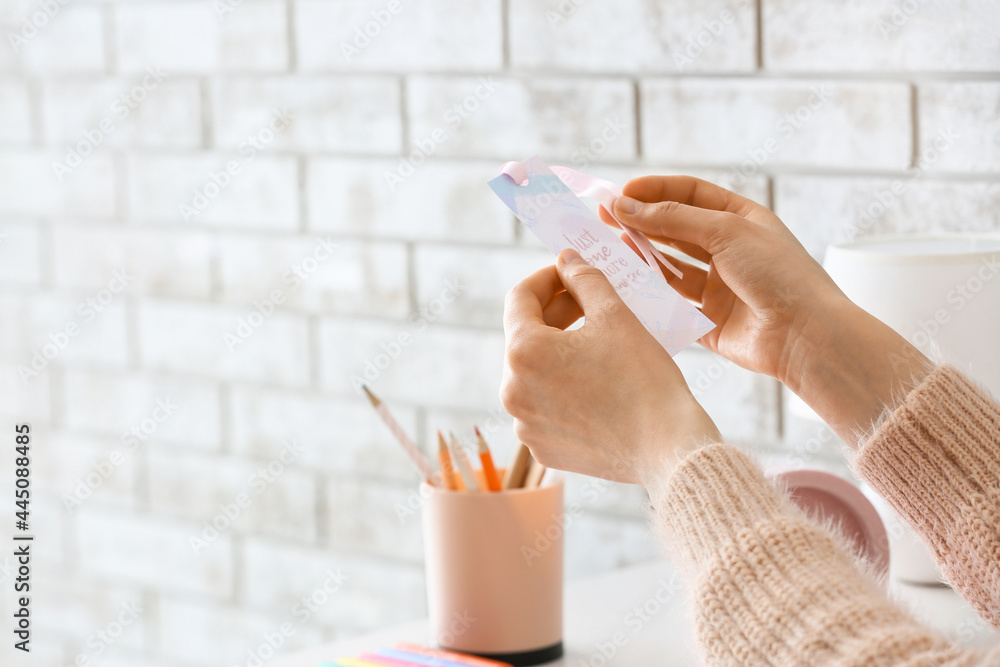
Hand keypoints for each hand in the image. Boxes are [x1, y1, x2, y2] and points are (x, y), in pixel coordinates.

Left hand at [500, 249, 721, 485]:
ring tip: (596, 342)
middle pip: (526, 337)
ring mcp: (525, 423)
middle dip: (557, 314)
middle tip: (591, 302)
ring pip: (535, 373)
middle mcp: (512, 390)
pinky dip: (564, 388)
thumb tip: (567, 259)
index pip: (519, 298)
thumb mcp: (615, 316)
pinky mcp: (542, 447)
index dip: (547, 278)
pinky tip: (596, 381)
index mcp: (523, 352)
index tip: (571, 272)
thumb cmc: (643, 379)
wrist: (668, 448)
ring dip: (560, 352)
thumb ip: (584, 279)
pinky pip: (545, 406)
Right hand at [603, 175, 930, 444]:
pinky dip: (649, 295)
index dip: (655, 191)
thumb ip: (672, 218)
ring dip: (640, 258)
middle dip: (639, 223)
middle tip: (602, 219)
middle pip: (675, 230)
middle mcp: (728, 251)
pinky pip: (670, 305)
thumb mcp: (725, 231)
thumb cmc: (778, 274)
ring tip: (609, 250)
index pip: (690, 195)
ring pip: (668, 268)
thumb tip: (626, 205)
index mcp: (741, 220)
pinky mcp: (707, 321)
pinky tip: (626, 285)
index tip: (620, 193)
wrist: (805, 335)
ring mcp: (717, 287)